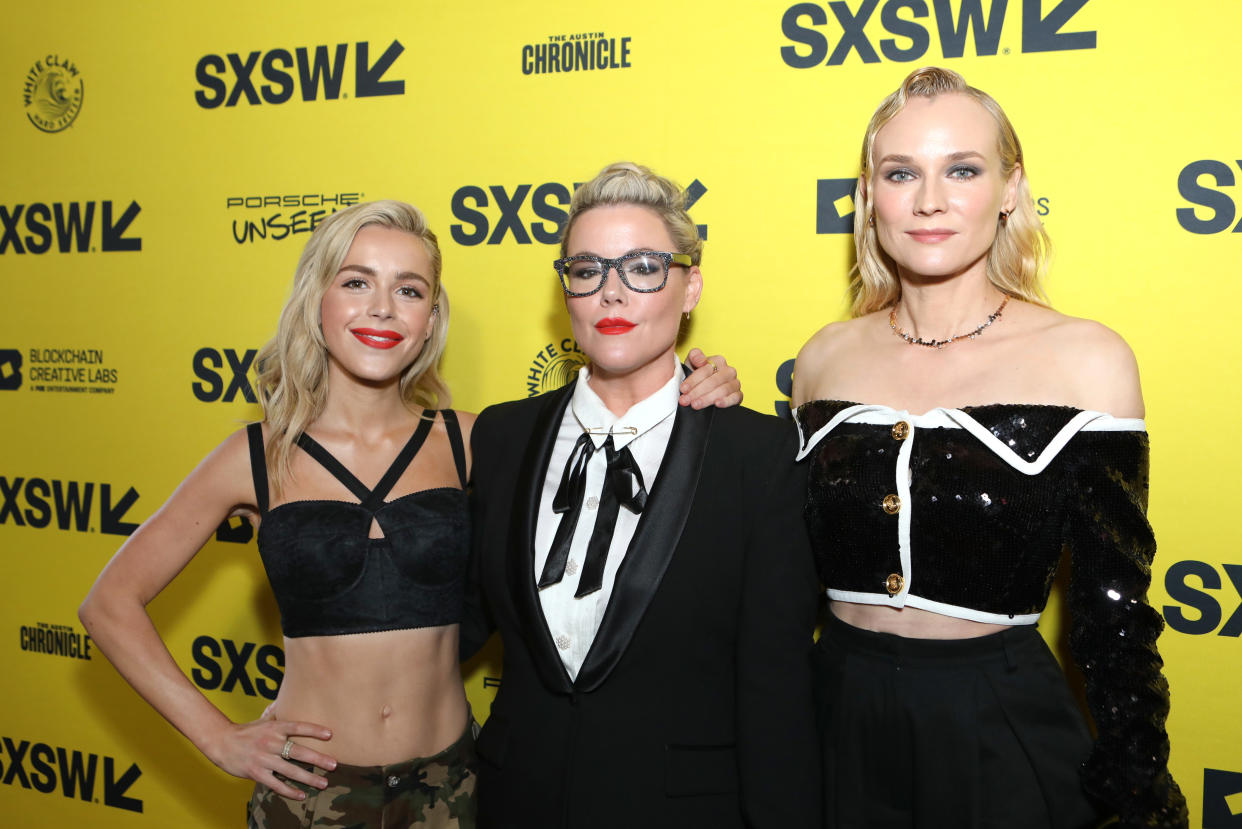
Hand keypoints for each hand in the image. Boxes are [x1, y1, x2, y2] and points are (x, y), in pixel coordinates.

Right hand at [203, 717, 336, 798]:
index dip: (314, 730)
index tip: (330, 735)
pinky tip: (301, 795)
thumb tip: (288, 697)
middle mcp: (270, 742)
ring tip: (324, 783)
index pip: (298, 727)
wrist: (221, 742)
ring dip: (308, 778)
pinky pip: (276, 784)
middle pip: (298, 751)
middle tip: (334, 764)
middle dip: (318, 759)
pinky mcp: (256, 773)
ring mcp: (263, 759)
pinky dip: (289, 791)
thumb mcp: (262, 720)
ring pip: (290, 770)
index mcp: (274, 728)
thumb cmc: (246, 731)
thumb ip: (277, 712)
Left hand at [680, 348, 741, 408]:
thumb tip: (700, 360)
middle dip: (697, 392)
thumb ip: (694, 356)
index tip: (683, 389)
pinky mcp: (739, 395)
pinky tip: (717, 404)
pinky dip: (726, 401)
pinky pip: (736, 397)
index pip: (705, 371)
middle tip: (686, 400)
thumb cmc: (697, 376)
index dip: (693, 380)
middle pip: (713, 381)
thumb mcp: (691, 364)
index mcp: (718, 361)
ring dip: (707, 399)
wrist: (704, 389)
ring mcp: (735, 383)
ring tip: (695, 405)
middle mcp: (729, 371)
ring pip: (723, 390)